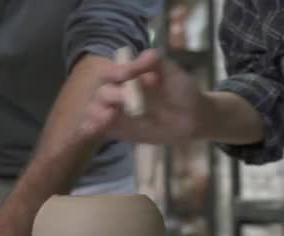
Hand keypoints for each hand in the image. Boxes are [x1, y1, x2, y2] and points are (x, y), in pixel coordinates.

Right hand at [80, 49, 213, 143]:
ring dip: (96, 112)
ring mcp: (116, 112)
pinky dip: (91, 128)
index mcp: (127, 75)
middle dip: (110, 95)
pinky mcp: (117, 130)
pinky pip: (100, 128)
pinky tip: (90, 130)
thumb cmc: (181, 91)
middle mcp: (117, 92)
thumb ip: (155, 61)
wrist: (193, 118)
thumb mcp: (172, 72)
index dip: (115, 72)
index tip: (127, 74)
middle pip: (103, 91)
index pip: (112, 71)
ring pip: (96, 110)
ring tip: (107, 116)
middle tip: (124, 100)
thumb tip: (140, 57)